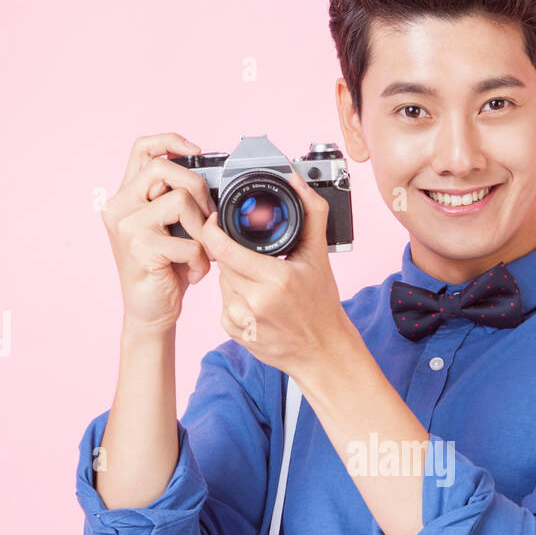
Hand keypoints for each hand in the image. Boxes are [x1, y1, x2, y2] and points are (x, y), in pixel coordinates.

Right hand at [101, 132, 215, 334]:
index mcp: (126, 197)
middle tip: (208, 217)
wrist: (150, 313)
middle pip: (165, 168)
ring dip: (202, 229)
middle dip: (198, 188)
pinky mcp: (140, 249)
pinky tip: (194, 273)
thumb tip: (212, 183)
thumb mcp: (172, 230)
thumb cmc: (165, 271)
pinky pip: (189, 242)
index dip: (170, 141)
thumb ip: (179, 202)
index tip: (197, 150)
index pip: (142, 149)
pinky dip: (201, 261)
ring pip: (179, 200)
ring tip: (200, 253)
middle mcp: (120, 206)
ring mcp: (127, 226)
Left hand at [201, 168, 349, 376]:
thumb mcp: (319, 257)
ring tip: (262, 283)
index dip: (213, 229)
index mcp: (276, 280)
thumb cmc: (322, 306)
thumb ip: (311, 213)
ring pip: (222, 281)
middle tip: (257, 258)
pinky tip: (257, 303)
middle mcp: (256, 302)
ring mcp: (242, 320)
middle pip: (224, 262)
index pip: (225, 248)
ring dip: (235, 275)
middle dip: (234, 253)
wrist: (322, 353)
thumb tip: (297, 181)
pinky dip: (235, 297)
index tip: (215, 219)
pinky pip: (224, 302)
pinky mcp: (234, 332)